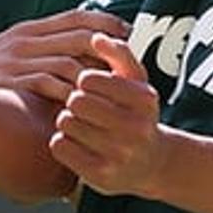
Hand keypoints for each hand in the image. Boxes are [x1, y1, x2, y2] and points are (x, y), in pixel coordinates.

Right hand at [0, 8, 129, 101]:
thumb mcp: (12, 52)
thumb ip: (42, 49)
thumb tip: (81, 53)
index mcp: (30, 29)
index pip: (77, 16)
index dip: (106, 22)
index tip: (127, 32)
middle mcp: (27, 40)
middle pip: (81, 37)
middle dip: (109, 50)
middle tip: (128, 66)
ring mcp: (19, 60)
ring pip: (70, 62)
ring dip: (92, 78)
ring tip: (110, 90)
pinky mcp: (11, 82)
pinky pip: (49, 85)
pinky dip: (68, 95)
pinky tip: (80, 105)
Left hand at [49, 33, 169, 195]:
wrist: (152, 163)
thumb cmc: (136, 113)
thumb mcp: (136, 82)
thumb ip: (119, 54)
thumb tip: (96, 37)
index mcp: (144, 99)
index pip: (90, 79)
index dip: (84, 82)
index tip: (90, 89)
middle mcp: (136, 128)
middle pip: (76, 102)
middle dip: (74, 102)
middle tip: (81, 108)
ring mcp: (119, 154)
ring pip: (66, 123)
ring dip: (67, 122)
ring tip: (79, 125)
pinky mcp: (101, 175)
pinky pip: (60, 147)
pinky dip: (62, 142)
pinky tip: (76, 143)